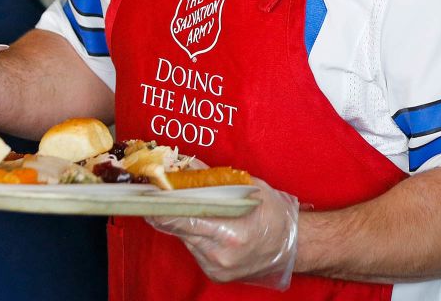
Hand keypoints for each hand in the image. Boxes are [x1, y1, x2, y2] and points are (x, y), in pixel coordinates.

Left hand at [146, 179, 299, 289]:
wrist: (294, 246)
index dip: (160, 206)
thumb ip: (212, 179)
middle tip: (155, 194)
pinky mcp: (216, 274)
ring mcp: (217, 267)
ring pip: (184, 239)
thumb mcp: (247, 187)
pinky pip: (195, 249)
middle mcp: (220, 254)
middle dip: (167, 210)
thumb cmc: (273, 213)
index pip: (182, 219)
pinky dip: (195, 235)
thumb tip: (183, 165)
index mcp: (229, 231)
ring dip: (182, 222)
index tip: (147, 195)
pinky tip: (205, 225)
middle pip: (178, 228)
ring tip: (185, 206)